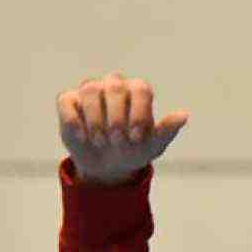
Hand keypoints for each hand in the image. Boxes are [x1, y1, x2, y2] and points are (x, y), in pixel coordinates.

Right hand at [56, 72, 188, 183]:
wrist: (108, 166)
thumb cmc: (134, 150)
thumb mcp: (153, 145)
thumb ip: (167, 130)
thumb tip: (184, 114)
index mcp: (138, 92)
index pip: (140, 89)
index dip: (138, 113)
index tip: (136, 138)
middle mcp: (114, 85)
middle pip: (114, 87)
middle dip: (117, 117)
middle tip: (118, 141)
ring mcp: (91, 90)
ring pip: (90, 89)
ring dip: (96, 119)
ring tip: (101, 141)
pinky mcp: (69, 100)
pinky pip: (67, 100)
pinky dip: (75, 120)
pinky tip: (84, 138)